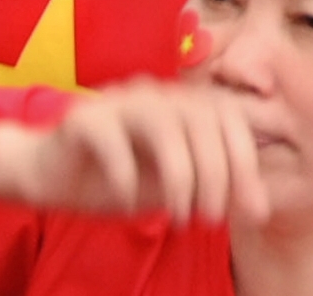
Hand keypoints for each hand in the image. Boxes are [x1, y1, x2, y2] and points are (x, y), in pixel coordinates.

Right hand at [18, 79, 272, 231]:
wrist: (52, 174)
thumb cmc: (121, 178)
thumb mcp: (175, 186)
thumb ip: (213, 186)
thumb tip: (260, 206)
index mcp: (183, 103)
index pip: (229, 116)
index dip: (246, 162)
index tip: (252, 210)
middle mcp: (155, 93)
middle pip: (201, 118)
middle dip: (216, 173)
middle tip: (211, 219)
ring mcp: (119, 101)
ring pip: (162, 125)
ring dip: (179, 176)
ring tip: (179, 216)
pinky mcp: (84, 119)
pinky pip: (112, 140)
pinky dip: (126, 176)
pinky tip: (129, 203)